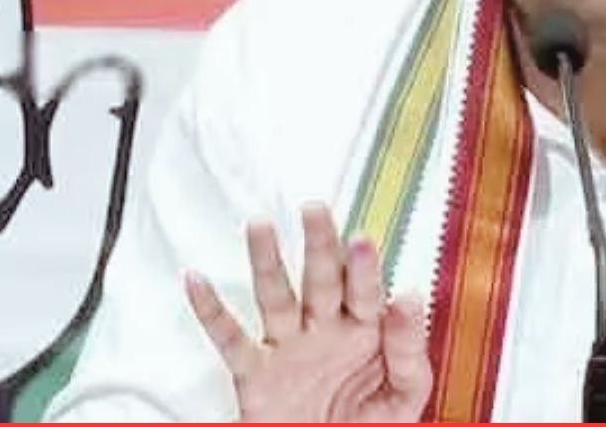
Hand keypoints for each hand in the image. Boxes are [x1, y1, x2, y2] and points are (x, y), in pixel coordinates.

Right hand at [185, 204, 432, 421]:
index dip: (363, 268)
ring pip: (275, 297)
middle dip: (318, 245)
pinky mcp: (256, 375)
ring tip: (259, 225)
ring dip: (266, 261)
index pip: (365, 291)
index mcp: (366, 331)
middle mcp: (325, 331)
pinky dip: (210, 311)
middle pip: (321, 279)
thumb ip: (407, 350)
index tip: (361, 241)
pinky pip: (230, 340)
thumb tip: (410, 297)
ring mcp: (289, 348)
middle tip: (314, 210)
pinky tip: (196, 280)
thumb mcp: (404, 394)